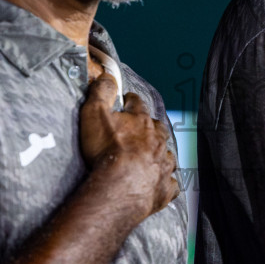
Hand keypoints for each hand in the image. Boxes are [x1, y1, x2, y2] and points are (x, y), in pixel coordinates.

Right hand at [79, 75, 179, 217]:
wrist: (120, 186)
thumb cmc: (106, 151)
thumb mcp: (94, 114)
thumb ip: (101, 92)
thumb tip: (107, 76)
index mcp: (140, 122)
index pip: (137, 104)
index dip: (131, 101)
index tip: (128, 100)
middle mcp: (157, 140)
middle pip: (158, 128)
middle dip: (151, 126)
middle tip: (143, 128)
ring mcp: (163, 164)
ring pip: (167, 154)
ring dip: (160, 153)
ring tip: (152, 155)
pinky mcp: (164, 187)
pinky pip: (170, 182)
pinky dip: (166, 180)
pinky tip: (161, 182)